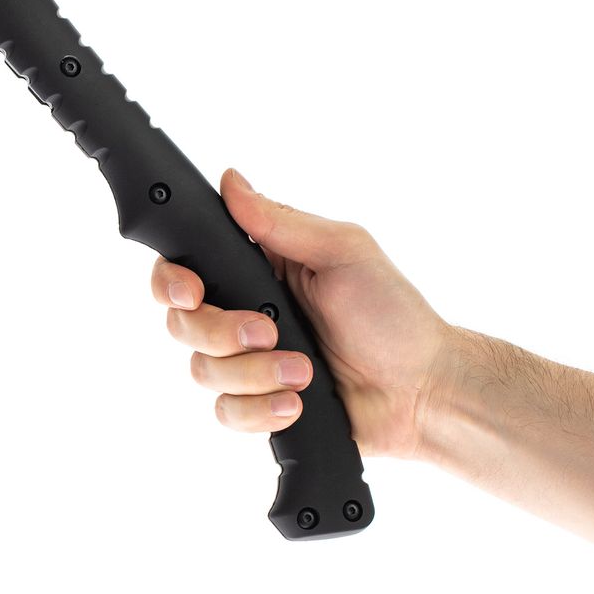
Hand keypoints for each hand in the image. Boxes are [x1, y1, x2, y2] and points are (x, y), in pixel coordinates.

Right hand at [151, 169, 450, 457]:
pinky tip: (297, 404)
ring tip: (304, 373)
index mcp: (259, 270)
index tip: (191, 292)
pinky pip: (226, 413)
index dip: (172, 281)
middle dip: (219, 332)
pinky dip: (260, 410)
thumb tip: (231, 180)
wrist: (422, 390)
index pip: (186, 268)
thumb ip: (280, 222)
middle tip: (267, 333)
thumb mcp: (343, 252)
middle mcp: (245, 315)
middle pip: (182, 324)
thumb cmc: (393, 316)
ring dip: (253, 375)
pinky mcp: (261, 405)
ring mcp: (250, 364)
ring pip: (202, 372)